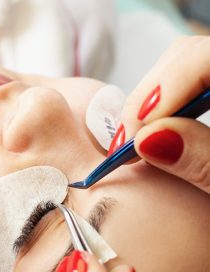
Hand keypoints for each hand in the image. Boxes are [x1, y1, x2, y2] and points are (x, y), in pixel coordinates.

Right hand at [111, 36, 209, 193]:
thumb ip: (201, 160)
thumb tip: (147, 140)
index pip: (203, 59)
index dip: (162, 91)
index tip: (135, 136)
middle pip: (183, 57)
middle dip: (145, 99)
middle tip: (126, 145)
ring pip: (177, 68)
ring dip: (148, 104)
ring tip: (133, 143)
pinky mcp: (208, 92)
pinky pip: (182, 84)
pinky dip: (160, 108)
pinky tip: (151, 134)